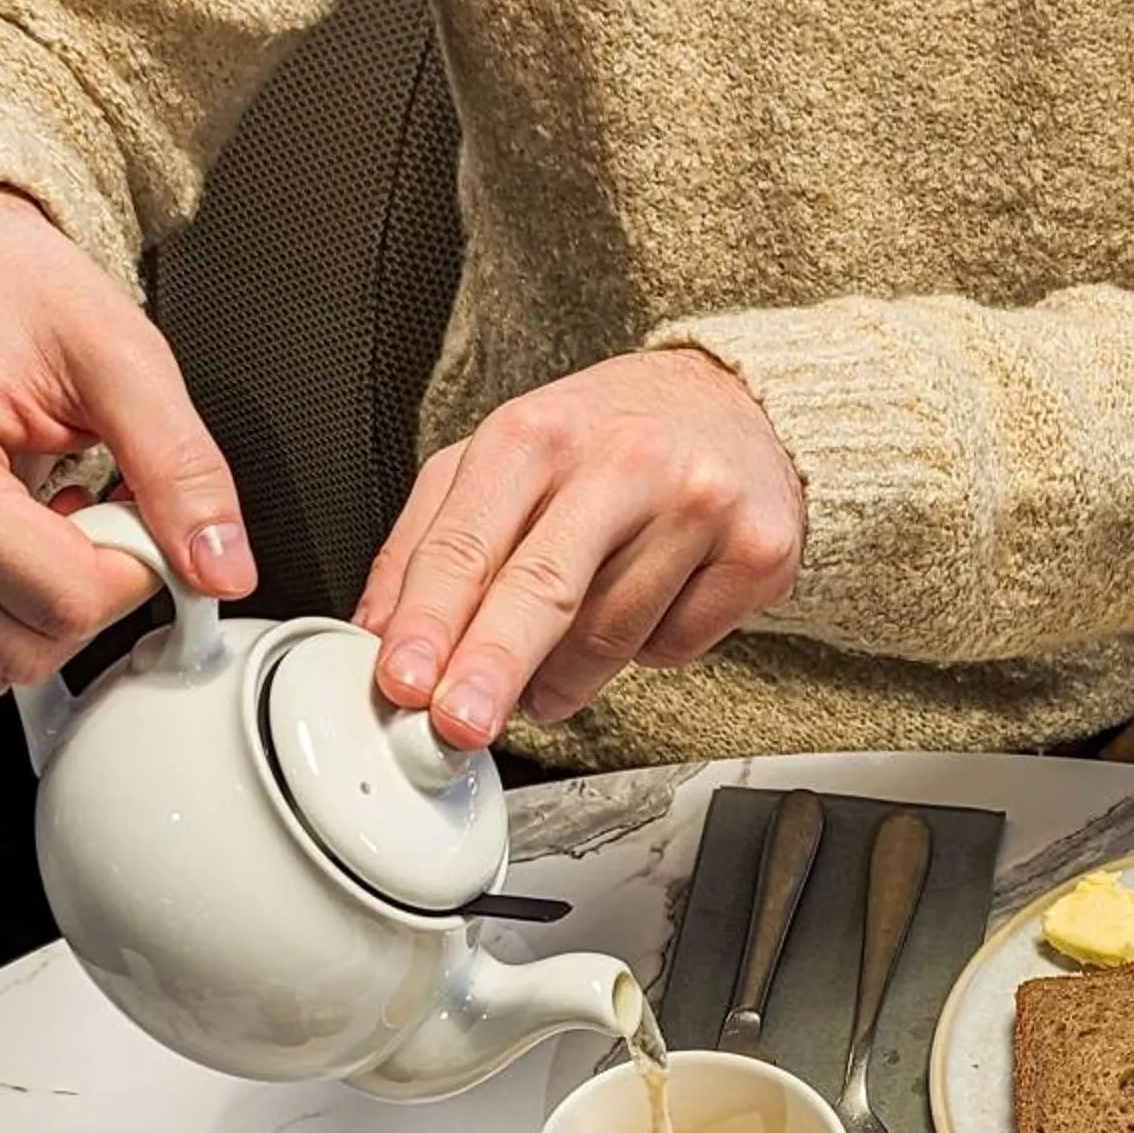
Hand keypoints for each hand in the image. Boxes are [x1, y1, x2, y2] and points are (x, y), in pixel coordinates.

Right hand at [0, 188, 254, 695]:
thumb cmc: (9, 294)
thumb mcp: (121, 357)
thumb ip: (182, 468)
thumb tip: (223, 568)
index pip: (66, 599)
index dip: (135, 566)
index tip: (139, 507)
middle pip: (33, 647)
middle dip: (97, 588)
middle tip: (99, 503)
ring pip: (2, 667)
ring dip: (57, 608)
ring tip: (56, 517)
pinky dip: (18, 615)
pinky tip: (25, 542)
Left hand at [356, 349, 803, 745]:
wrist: (735, 407)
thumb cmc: (607, 443)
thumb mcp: (507, 464)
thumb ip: (432, 542)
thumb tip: (378, 635)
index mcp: (538, 431)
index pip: (469, 540)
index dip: (431, 620)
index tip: (404, 681)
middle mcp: (622, 459)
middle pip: (544, 586)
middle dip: (492, 666)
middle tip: (459, 725)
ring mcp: (696, 504)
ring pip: (610, 634)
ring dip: (565, 678)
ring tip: (551, 672)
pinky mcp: (755, 552)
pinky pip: (676, 645)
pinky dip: (647, 649)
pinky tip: (646, 606)